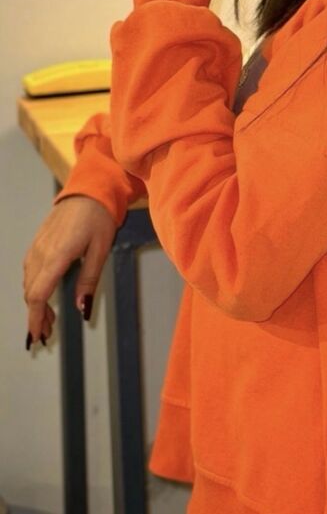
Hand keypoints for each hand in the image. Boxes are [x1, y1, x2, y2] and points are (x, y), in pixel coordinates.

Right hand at [22, 196, 117, 348]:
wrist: (90, 189)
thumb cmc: (99, 217)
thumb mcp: (100, 250)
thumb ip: (89, 280)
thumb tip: (81, 309)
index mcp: (56, 257)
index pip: (38, 295)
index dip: (36, 319)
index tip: (37, 336)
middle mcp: (41, 253)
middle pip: (30, 292)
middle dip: (36, 315)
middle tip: (48, 333)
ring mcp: (37, 245)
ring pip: (28, 281)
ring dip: (35, 302)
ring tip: (49, 318)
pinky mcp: (38, 240)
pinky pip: (29, 269)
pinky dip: (34, 286)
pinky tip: (44, 292)